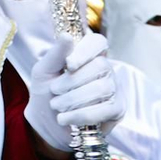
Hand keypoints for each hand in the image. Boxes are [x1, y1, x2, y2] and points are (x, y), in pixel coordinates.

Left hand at [24, 32, 122, 152]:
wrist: (46, 123)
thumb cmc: (46, 92)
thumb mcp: (43, 71)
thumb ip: (55, 54)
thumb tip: (67, 36)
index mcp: (88, 56)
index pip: (98, 42)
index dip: (85, 51)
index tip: (69, 64)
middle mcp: (105, 70)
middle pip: (101, 66)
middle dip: (73, 81)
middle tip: (54, 90)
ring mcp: (114, 89)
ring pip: (103, 88)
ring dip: (74, 99)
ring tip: (57, 106)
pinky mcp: (117, 109)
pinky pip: (106, 109)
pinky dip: (81, 115)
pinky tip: (66, 118)